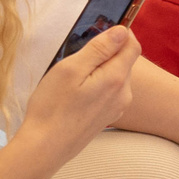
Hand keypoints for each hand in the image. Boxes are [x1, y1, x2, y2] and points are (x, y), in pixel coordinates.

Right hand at [16, 27, 140, 169]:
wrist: (45, 148)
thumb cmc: (52, 108)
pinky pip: (108, 92)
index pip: (133, 45)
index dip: (119, 33)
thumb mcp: (71, 69)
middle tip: (78, 56)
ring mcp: (117, 108)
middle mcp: (124, 94)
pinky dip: (96, 85)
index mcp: (117, 78)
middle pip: (124, 61)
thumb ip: (99, 48)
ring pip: (115, 76)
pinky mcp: (107, 117)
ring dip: (100, 69)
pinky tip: (75, 94)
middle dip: (106, 52)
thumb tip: (122, 31)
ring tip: (73, 78)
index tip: (99, 30)